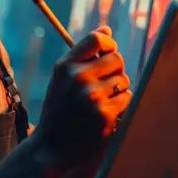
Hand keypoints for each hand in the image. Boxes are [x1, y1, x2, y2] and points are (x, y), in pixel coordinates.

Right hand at [34, 26, 132, 167]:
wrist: (50, 147)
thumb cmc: (59, 110)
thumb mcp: (61, 78)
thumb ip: (82, 54)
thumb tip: (107, 29)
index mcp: (65, 66)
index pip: (97, 39)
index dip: (109, 44)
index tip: (108, 53)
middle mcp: (78, 79)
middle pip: (117, 59)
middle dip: (115, 71)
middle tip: (104, 85)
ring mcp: (92, 97)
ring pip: (124, 80)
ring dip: (118, 91)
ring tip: (101, 103)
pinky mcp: (105, 115)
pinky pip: (127, 99)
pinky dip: (120, 106)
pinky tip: (105, 114)